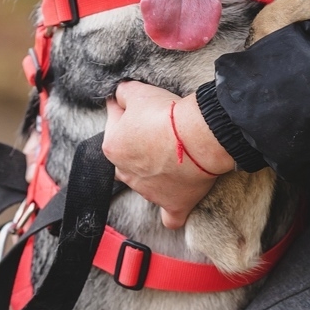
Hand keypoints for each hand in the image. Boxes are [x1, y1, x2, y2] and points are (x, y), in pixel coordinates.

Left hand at [102, 81, 233, 228]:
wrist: (198, 136)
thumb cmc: (166, 114)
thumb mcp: (137, 92)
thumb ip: (122, 94)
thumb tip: (117, 95)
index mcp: (111, 147)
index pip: (114, 124)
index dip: (130, 111)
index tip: (145, 105)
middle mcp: (125, 174)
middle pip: (128, 157)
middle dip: (138, 146)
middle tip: (160, 130)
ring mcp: (148, 192)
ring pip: (145, 184)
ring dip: (155, 173)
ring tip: (174, 155)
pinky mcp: (173, 204)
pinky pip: (170, 217)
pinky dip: (171, 213)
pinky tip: (173, 205)